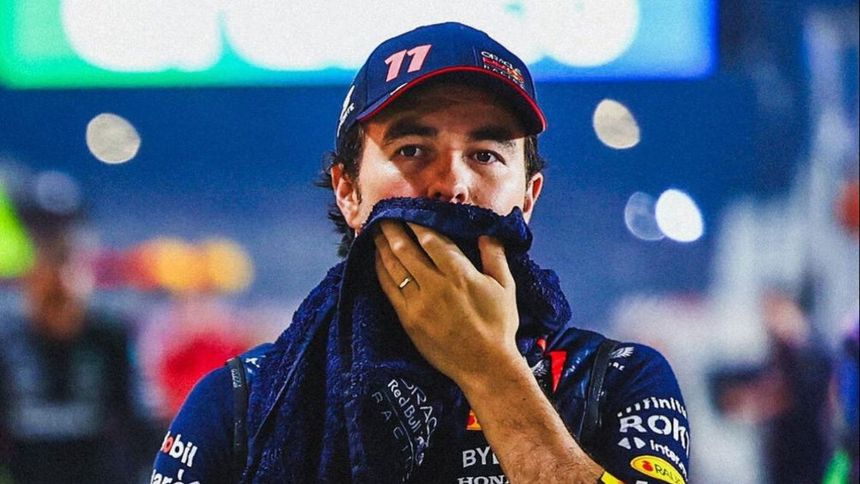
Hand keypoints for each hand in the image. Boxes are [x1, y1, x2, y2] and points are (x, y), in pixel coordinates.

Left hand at [373, 221, 521, 386]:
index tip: (407, 210)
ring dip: (382, 246)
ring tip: (374, 231)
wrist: (485, 366)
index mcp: (459, 274)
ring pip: (393, 267)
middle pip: (406, 249)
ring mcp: (418, 303)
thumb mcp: (506, 287)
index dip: (416, 222)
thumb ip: (495, 255)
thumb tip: (486, 231)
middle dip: (392, 229)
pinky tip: (376, 260)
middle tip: (382, 214)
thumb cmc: (499, 325)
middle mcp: (435, 286)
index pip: (431, 239)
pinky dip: (380, 271)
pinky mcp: (407, 319)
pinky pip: (388, 289)